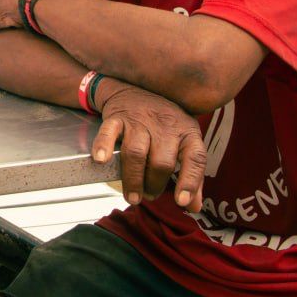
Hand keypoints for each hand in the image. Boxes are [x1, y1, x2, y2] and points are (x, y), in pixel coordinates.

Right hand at [90, 82, 205, 211]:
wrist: (135, 89)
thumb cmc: (163, 124)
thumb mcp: (183, 142)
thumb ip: (190, 174)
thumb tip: (193, 207)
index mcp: (187, 132)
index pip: (195, 158)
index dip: (190, 181)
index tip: (182, 201)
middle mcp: (165, 125)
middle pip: (161, 161)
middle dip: (154, 185)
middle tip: (149, 196)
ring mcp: (140, 120)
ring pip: (136, 153)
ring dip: (133, 179)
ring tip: (132, 196)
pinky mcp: (117, 117)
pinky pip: (109, 132)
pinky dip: (103, 146)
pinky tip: (101, 160)